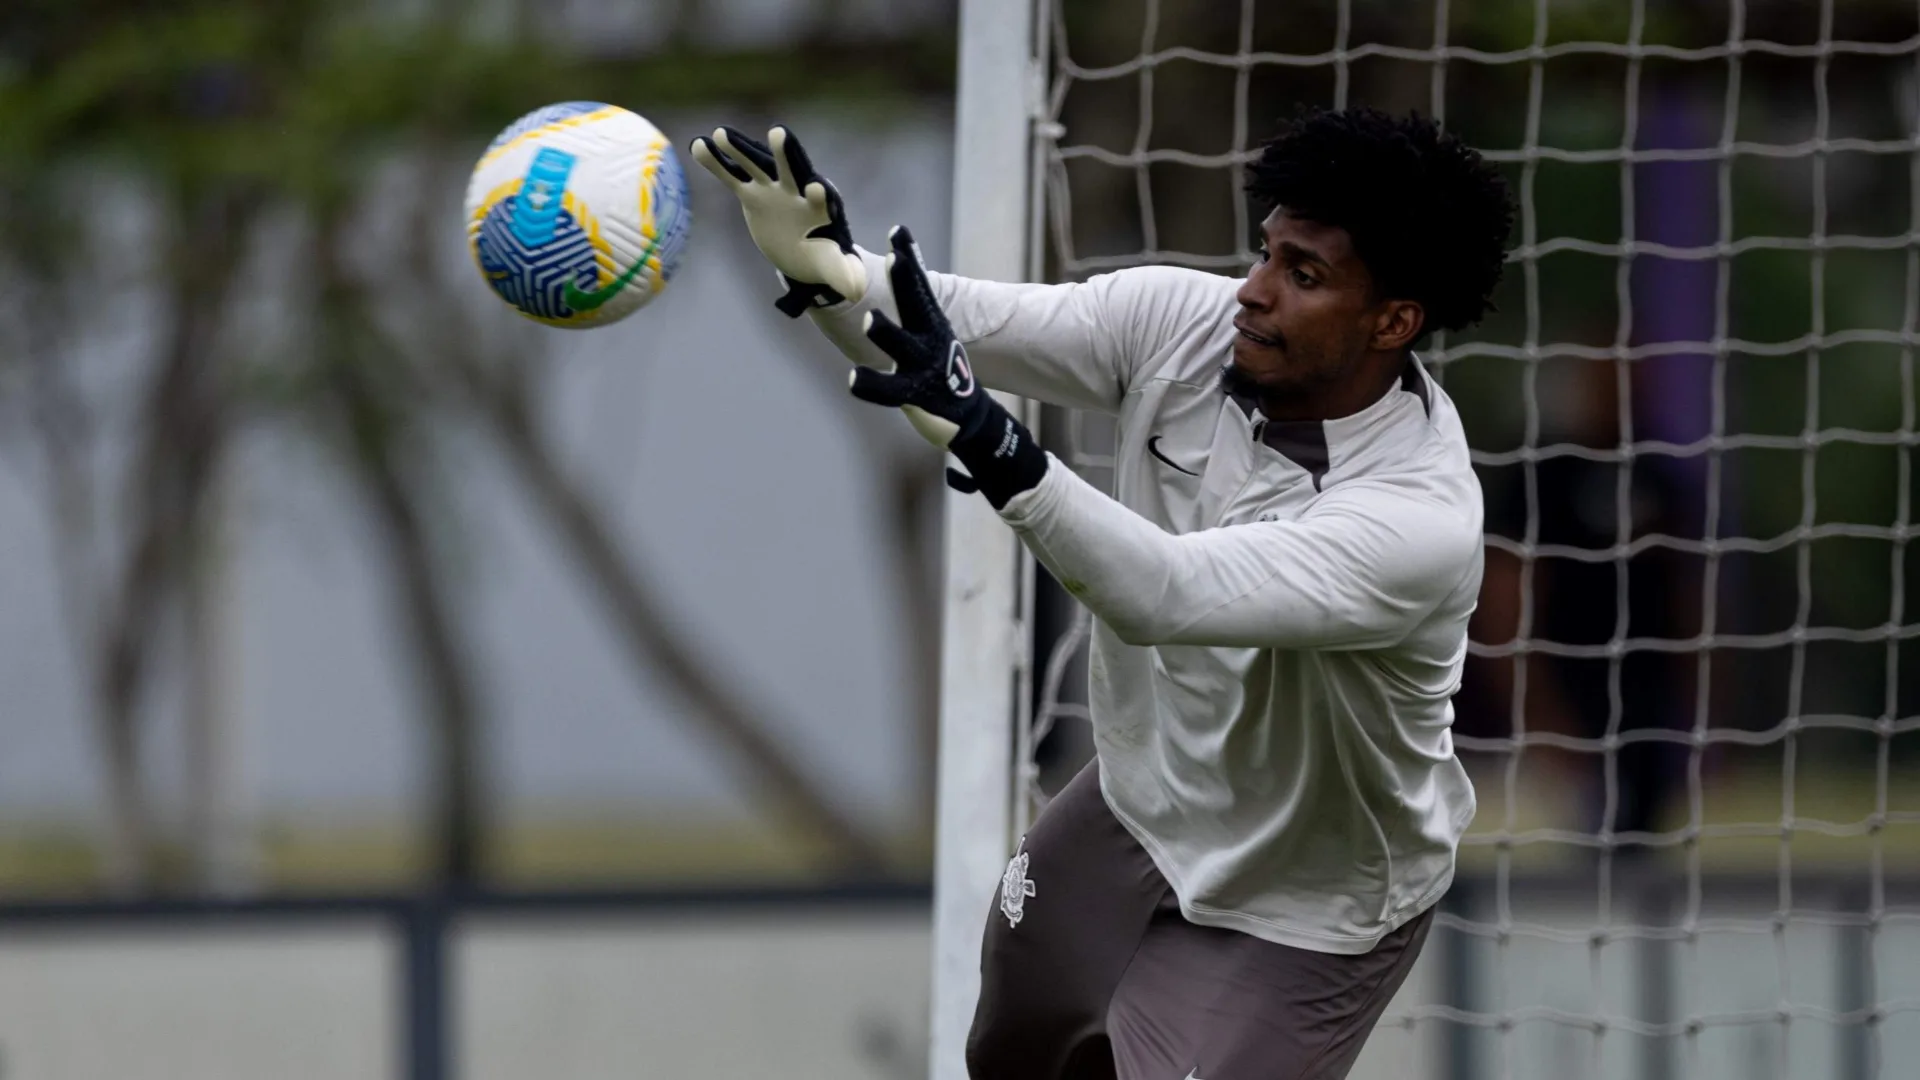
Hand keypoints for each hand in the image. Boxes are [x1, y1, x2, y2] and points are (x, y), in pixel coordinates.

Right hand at [689, 125, 867, 315]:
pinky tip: (697, 145)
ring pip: (756, 166)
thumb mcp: (835, 269)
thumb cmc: (823, 258)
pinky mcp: (753, 194)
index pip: (823, 200)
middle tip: (779, 133)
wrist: (802, 253)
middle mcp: (797, 192)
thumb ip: (843, 275)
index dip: (820, 195)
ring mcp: (773, 189)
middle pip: (792, 170)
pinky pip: (732, 176)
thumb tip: (854, 290)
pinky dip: (716, 162)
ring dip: (740, 150)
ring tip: (720, 133)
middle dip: (786, 153)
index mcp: (821, 210)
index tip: (818, 188)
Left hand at [851, 226, 1047, 508]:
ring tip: (872, 319)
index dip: (908, 257)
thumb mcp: (929, 330)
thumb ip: (913, 302)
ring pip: (902, 346)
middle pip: (915, 305)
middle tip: (894, 258)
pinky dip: (872, 385)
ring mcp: (923, 367)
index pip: (917, 285)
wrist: (967, 416)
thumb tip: (899, 261)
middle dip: (905, 280)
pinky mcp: (914, 395)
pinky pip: (889, 390)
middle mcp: (929, 339)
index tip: (898, 231)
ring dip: (888, 333)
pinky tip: (853, 379)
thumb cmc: (937, 367)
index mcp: (931, 322)